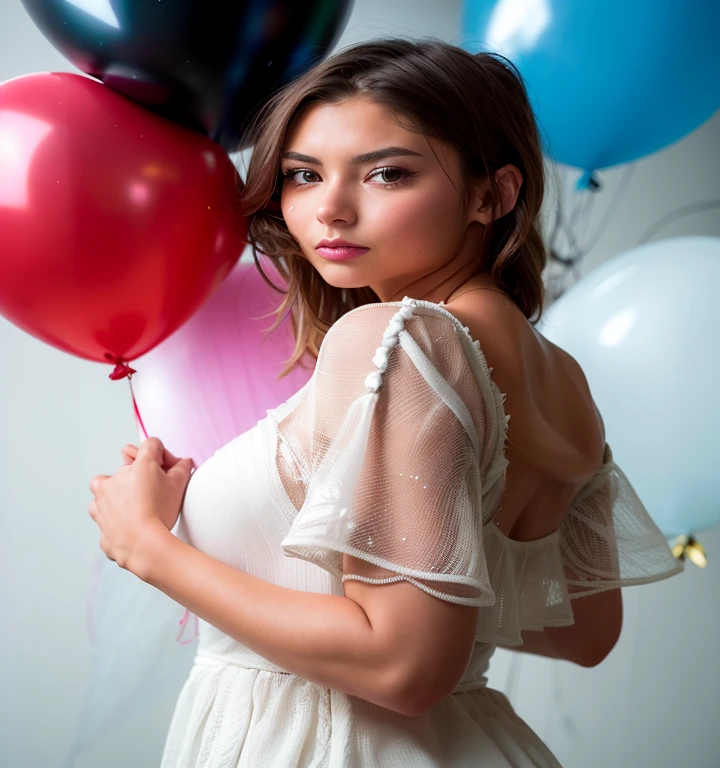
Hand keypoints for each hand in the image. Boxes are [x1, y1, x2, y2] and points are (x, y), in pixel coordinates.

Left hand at [88, 437, 195, 573]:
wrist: (144, 545)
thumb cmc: (161, 512)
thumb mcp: (179, 485)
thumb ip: (183, 468)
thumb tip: (184, 462)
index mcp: (137, 465)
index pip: (151, 445)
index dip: (163, 455)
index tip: (169, 469)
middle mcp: (115, 478)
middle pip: (128, 465)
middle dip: (141, 474)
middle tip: (156, 489)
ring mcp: (102, 500)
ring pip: (105, 487)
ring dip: (118, 492)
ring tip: (135, 504)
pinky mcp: (99, 521)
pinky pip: (103, 513)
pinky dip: (112, 515)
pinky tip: (126, 521)